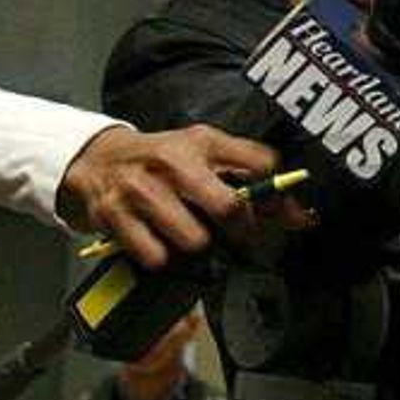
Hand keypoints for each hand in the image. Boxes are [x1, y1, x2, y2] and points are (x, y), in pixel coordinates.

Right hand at [56, 122, 278, 269]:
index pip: (260, 164)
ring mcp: (142, 189)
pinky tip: (158, 242)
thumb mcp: (204, 154)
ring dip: (197, 246)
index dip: (276, 195)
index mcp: (203, 142)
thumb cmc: (161, 160)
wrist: (96, 160)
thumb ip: (252, 178)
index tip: (279, 211)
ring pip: (195, 239)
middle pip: (229, 207)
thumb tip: (303, 216)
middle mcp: (173, 161)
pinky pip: (156, 256)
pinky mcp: (115, 215)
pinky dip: (162, 257)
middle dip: (239, 229)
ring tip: (189, 235)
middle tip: (234, 233)